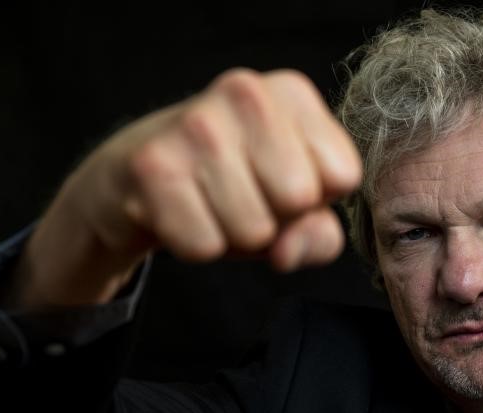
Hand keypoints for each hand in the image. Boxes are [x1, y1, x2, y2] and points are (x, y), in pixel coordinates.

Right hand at [14, 68, 361, 307]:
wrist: (138, 175)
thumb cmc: (234, 185)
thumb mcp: (296, 205)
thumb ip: (320, 235)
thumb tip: (285, 250)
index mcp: (291, 92)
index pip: (343, 176)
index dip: (316, 198)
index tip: (282, 180)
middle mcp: (245, 94)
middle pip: (299, 200)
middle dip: (276, 218)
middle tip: (245, 196)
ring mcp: (196, 125)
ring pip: (253, 229)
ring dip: (235, 235)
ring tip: (213, 202)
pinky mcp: (152, 166)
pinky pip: (204, 245)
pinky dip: (197, 245)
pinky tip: (184, 211)